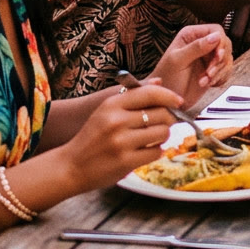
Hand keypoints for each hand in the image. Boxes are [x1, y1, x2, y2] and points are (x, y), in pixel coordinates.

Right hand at [62, 80, 185, 190]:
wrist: (71, 166)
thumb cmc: (92, 137)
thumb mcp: (106, 111)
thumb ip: (132, 96)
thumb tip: (160, 82)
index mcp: (112, 104)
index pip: (150, 93)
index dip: (169, 96)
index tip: (178, 101)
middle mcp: (117, 121)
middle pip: (161, 114)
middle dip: (168, 119)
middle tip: (163, 124)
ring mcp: (122, 142)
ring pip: (162, 133)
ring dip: (162, 136)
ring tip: (152, 138)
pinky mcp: (126, 162)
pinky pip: (156, 152)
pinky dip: (155, 152)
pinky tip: (145, 152)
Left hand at [151, 22, 231, 113]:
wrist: (166, 100)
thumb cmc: (166, 78)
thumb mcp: (178, 61)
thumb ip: (196, 47)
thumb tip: (216, 36)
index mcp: (191, 35)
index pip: (216, 30)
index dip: (221, 42)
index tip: (218, 56)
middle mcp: (202, 43)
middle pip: (225, 44)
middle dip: (220, 60)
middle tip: (209, 72)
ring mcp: (208, 57)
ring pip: (227, 58)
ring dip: (219, 72)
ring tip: (204, 81)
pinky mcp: (213, 70)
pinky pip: (226, 71)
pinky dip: (220, 78)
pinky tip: (208, 84)